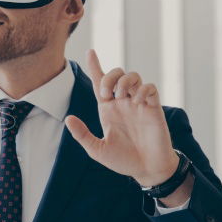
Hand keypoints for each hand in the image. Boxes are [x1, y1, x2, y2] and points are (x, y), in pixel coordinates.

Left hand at [64, 49, 179, 186]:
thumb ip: (82, 135)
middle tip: (106, 95)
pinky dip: (143, 90)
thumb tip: (68, 119)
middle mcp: (122, 103)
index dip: (95, 66)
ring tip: (121, 97)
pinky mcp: (154, 108)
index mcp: (108, 110)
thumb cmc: (123, 160)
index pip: (99, 82)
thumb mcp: (97, 150)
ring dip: (124, 81)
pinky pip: (150, 88)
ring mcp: (138, 104)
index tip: (90, 51)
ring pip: (133, 76)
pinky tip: (138, 102)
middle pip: (116, 74)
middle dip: (109, 77)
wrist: (147, 170)